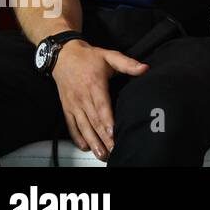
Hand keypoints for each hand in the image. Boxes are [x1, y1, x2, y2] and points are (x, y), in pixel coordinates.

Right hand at [50, 40, 147, 160]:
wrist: (64, 56)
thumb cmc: (90, 57)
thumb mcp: (110, 56)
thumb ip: (127, 63)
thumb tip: (145, 68)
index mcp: (94, 85)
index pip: (102, 106)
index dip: (107, 120)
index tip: (113, 133)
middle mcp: (82, 96)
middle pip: (93, 120)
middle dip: (103, 137)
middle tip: (112, 150)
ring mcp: (73, 104)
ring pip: (83, 125)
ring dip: (92, 140)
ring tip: (100, 153)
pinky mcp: (66, 107)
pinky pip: (71, 124)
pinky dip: (77, 136)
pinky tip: (85, 146)